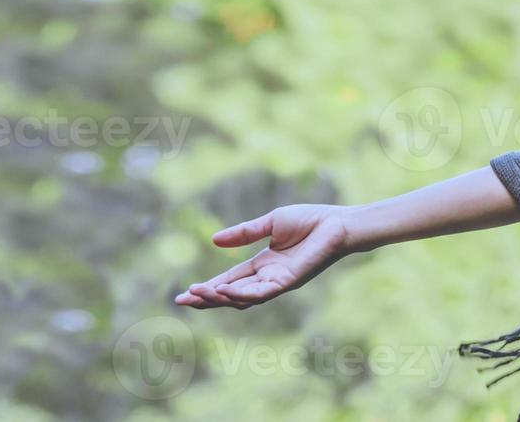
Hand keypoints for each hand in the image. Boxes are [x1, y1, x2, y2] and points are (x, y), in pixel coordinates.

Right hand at [174, 204, 352, 309]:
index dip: (208, 287)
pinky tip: (223, 289)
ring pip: (243, 299)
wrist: (337, 222)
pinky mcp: (289, 282)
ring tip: (197, 294)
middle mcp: (268, 278)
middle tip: (182, 300)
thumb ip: (244, 233)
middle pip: (232, 294)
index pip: (230, 280)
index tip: (185, 292)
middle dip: (207, 299)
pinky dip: (241, 293)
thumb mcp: (270, 223)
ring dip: (219, 298)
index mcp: (263, 265)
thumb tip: (214, 240)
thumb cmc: (310, 220)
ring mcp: (278, 282)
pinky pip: (261, 293)